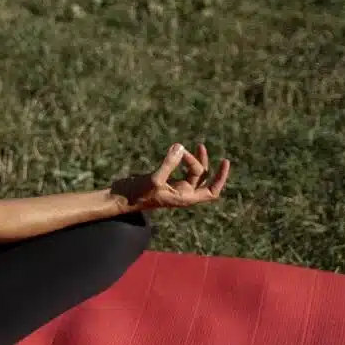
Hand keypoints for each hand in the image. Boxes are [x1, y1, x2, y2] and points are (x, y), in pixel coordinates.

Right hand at [112, 143, 229, 210]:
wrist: (120, 198)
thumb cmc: (137, 194)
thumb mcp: (154, 179)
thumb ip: (169, 163)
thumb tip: (180, 147)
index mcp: (185, 198)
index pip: (211, 191)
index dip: (220, 177)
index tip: (225, 161)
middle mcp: (183, 193)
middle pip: (201, 177)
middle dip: (198, 161)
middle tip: (182, 150)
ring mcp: (174, 187)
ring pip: (192, 172)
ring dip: (194, 158)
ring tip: (195, 146)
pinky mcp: (165, 180)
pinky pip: (180, 169)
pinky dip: (181, 159)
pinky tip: (177, 151)